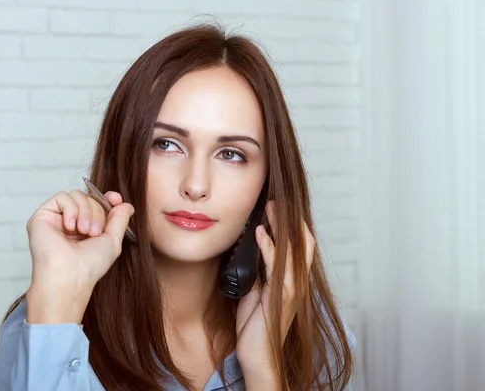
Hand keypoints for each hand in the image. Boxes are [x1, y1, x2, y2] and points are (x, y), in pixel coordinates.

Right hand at [25, 189, 133, 323]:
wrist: (70, 276)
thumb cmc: (90, 265)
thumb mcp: (113, 241)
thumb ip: (120, 220)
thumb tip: (126, 205)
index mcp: (86, 229)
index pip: (96, 203)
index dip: (106, 198)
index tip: (115, 199)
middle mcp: (71, 223)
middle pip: (89, 198)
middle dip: (97, 211)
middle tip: (95, 232)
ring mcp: (56, 219)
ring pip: (76, 195)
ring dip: (86, 211)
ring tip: (83, 231)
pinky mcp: (43, 216)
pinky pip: (62, 197)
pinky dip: (71, 209)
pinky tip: (70, 227)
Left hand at [235, 200, 314, 375]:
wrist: (257, 355)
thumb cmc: (256, 326)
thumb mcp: (256, 293)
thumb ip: (260, 274)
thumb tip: (254, 253)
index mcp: (290, 280)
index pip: (298, 246)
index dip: (292, 225)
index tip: (278, 205)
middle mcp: (295, 282)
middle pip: (302, 242)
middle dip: (289, 219)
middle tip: (275, 200)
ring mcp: (291, 289)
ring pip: (293, 250)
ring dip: (280, 227)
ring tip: (270, 208)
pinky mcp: (281, 297)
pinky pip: (277, 266)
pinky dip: (268, 247)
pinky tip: (260, 233)